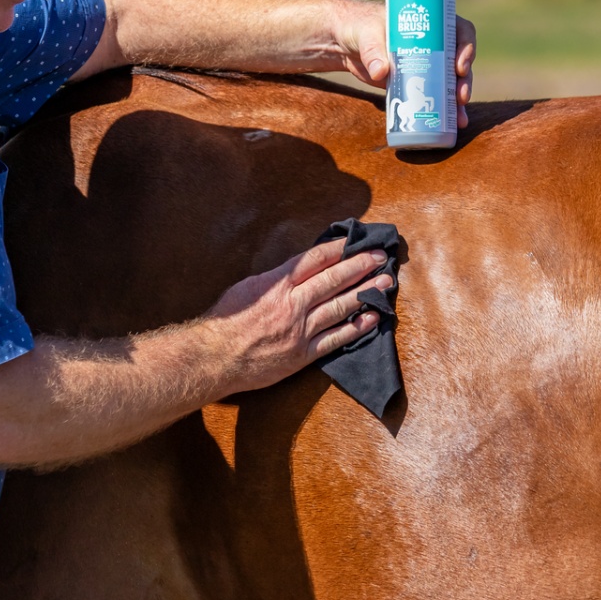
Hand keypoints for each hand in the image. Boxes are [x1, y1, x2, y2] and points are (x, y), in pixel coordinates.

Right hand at [205, 238, 391, 393]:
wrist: (215, 358)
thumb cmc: (225, 321)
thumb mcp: (247, 287)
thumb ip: (275, 277)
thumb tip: (298, 268)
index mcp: (278, 284)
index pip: (315, 259)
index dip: (338, 249)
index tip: (354, 241)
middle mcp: (293, 304)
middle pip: (334, 279)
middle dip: (360, 266)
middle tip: (380, 257)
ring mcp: (300, 330)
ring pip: (340, 307)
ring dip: (365, 292)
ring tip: (385, 282)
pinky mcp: (303, 354)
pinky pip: (336, 339)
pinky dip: (356, 327)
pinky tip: (372, 318)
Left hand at [337, 0, 476, 128]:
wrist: (344, 43)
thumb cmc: (359, 26)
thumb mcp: (366, 32)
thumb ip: (372, 49)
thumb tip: (380, 72)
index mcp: (431, 23)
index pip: (459, 30)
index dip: (466, 48)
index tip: (459, 66)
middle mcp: (435, 43)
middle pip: (460, 61)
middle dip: (464, 81)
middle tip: (460, 96)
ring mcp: (428, 64)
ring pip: (452, 81)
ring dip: (459, 100)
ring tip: (459, 118)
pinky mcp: (416, 83)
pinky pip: (437, 95)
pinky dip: (446, 110)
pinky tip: (452, 124)